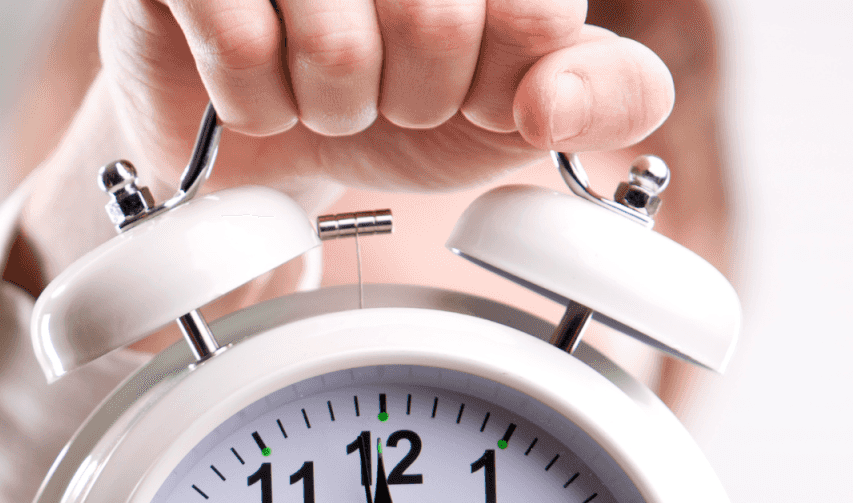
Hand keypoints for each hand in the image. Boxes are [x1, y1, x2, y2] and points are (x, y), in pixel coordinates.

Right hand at [16, 0, 674, 288]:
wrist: (267, 139)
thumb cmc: (395, 97)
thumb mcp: (520, 106)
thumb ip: (609, 92)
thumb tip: (552, 100)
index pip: (537, 14)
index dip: (498, 82)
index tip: (471, 86)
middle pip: (438, 24)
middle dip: (412, 100)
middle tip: (384, 91)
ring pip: (336, 47)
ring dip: (329, 108)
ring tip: (316, 88)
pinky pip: (243, 51)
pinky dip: (253, 107)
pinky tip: (254, 90)